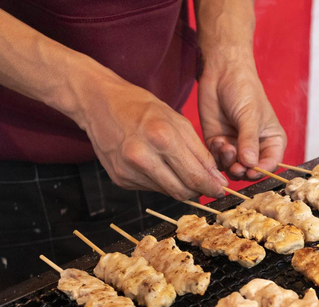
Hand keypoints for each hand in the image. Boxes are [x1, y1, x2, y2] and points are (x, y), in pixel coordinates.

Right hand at [75, 73, 227, 199]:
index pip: (195, 176)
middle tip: (206, 186)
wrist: (98, 103)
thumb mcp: (177, 121)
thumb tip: (216, 178)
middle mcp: (143, 157)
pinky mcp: (120, 179)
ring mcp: (128, 170)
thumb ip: (199, 152)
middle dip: (198, 191)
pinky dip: (160, 182)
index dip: (212, 187)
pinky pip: (150, 188)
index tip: (220, 190)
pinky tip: (157, 166)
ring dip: (179, 186)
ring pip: (167, 192)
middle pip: (182, 191)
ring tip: (180, 171)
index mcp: (162, 137)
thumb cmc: (141, 107)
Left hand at [198, 53, 286, 180]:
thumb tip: (250, 164)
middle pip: (251, 171)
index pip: (271, 163)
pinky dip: (216, 155)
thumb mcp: (250, 115)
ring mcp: (237, 147)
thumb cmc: (244, 90)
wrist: (221, 73)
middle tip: (235, 165)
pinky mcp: (220, 144)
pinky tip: (217, 140)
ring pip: (233, 169)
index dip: (262, 170)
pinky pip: (218, 160)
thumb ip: (249, 140)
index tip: (251, 171)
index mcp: (272, 141)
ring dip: (228, 162)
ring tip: (224, 144)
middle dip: (242, 170)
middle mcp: (256, 147)